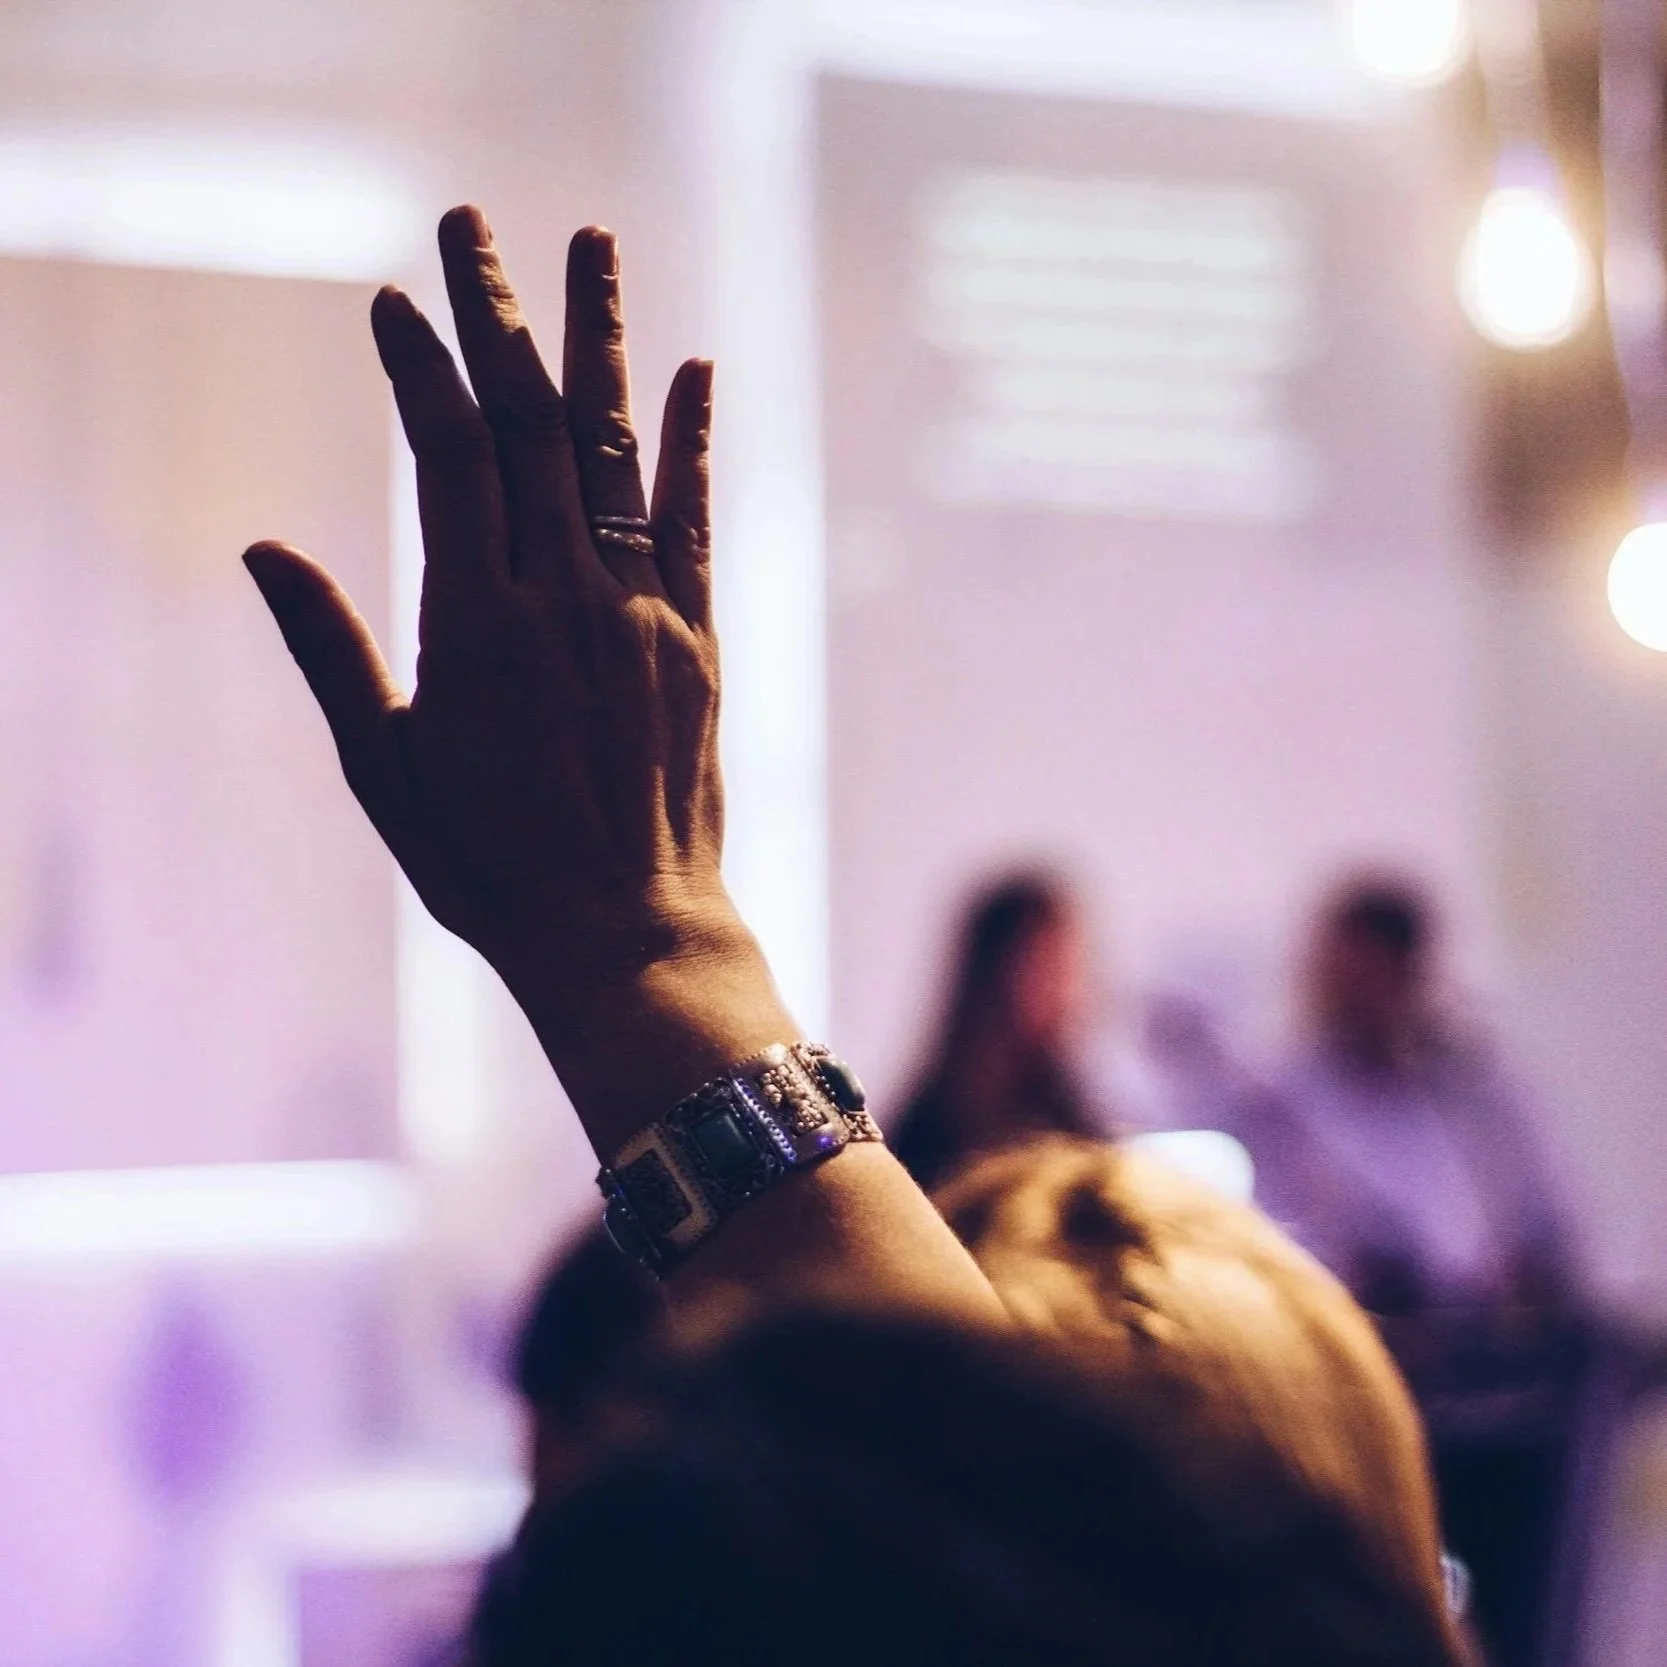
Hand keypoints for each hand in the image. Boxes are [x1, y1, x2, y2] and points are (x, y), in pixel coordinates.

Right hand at [245, 208, 791, 1141]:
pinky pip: (697, 522)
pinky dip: (692, 445)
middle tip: (472, 226)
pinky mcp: (697, 641)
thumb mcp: (384, 766)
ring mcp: (641, 612)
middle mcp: (564, 596)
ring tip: (589, 244)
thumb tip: (263, 549)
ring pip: (614, 450)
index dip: (421, 367)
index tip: (393, 301)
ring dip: (599, 340)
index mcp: (477, 622)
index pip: (447, 454)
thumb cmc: (489, 865)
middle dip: (495, 316)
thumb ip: (332, 649)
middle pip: (528, 423)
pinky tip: (695, 371)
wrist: (622, 934)